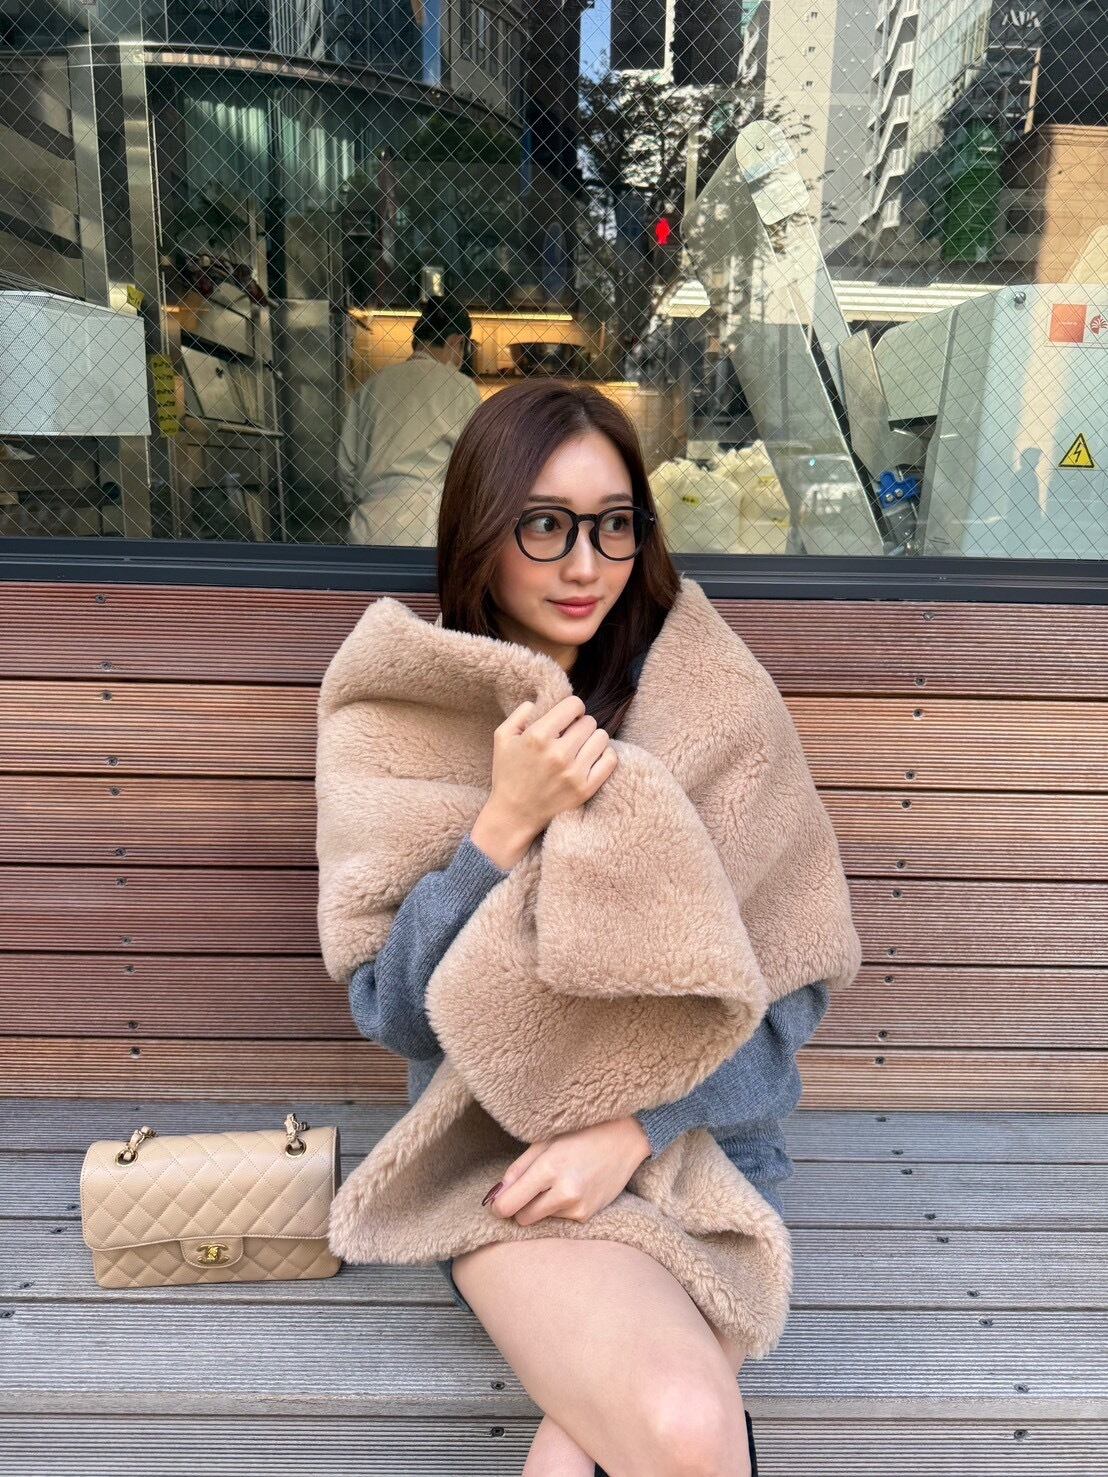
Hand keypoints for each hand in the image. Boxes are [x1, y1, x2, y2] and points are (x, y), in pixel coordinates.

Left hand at [485, 1117, 652, 1227]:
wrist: (624, 1139)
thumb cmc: (581, 1134)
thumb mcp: (544, 1141)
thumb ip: (518, 1169)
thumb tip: (496, 1196)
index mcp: (549, 1168)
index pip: (509, 1204)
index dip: (498, 1206)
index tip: (498, 1201)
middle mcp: (564, 1192)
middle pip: (523, 1218)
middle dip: (521, 1206)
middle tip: (531, 1187)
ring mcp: (578, 1207)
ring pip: (542, 1219)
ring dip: (543, 1206)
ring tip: (559, 1181)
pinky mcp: (588, 1216)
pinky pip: (560, 1219)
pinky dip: (560, 1208)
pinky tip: (573, 1188)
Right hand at [488, 695, 618, 837]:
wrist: (514, 814)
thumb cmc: (508, 773)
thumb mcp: (502, 737)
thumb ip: (520, 713)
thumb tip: (539, 702)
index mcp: (538, 736)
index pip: (574, 705)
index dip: (572, 708)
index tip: (567, 718)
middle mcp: (558, 753)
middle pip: (589, 721)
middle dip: (580, 725)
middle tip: (570, 736)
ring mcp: (574, 772)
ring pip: (602, 737)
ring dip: (592, 739)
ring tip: (580, 747)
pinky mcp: (585, 789)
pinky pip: (610, 760)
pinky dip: (604, 755)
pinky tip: (591, 758)